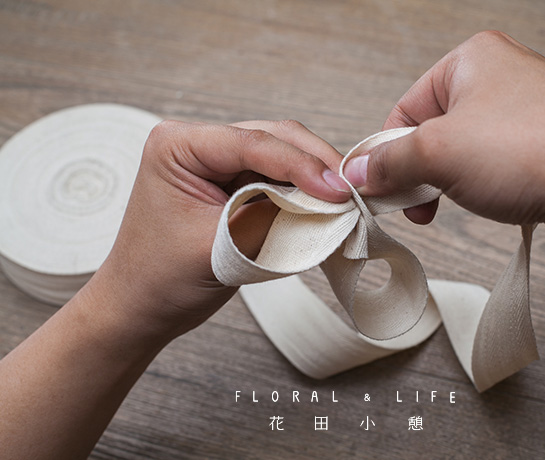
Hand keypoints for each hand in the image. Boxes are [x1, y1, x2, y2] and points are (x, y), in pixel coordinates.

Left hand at [94, 119, 350, 339]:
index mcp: (178, 145)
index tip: (338, 190)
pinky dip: (303, 193)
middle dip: (315, 165)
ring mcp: (217, 162)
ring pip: (282, 157)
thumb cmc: (161, 279)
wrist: (141, 309)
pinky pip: (277, 179)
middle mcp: (198, 143)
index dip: (301, 165)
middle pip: (273, 139)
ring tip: (344, 202)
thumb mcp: (220, 245)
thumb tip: (329, 203)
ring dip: (313, 178)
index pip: (252, 143)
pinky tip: (323, 207)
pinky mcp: (233, 183)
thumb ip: (275, 218)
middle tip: (352, 193)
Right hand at [343, 31, 544, 458]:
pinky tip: (491, 200)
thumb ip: (389, 162)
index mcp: (473, 59)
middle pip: (434, 129)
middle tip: (418, 202)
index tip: (380, 187)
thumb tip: (362, 172)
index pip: (406, 107)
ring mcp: (529, 109)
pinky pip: (497, 162)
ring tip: (460, 200)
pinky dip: (483, 184)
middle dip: (421, 171)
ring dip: (450, 181)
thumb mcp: (437, 154)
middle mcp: (504, 76)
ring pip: (465, 149)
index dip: (387, 152)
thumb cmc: (534, 154)